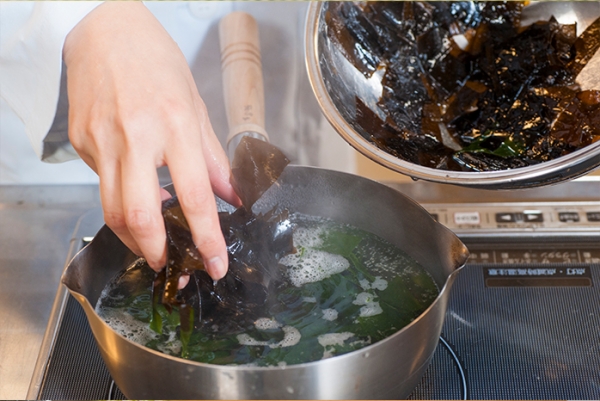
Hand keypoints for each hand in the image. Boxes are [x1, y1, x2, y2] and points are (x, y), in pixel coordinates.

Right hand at [63, 2, 239, 279]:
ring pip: (111, 210)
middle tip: (170, 263)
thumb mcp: (195, 106)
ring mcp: (102, 141)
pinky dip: (119, 201)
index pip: (195, 196)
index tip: (216, 264)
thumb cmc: (156, 63)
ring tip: (153, 242)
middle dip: (156, 252)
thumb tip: (231, 197)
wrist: (105, 30)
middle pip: (140, 215)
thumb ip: (213, 158)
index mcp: (175, 126)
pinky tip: (135, 194)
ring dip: (133, 238)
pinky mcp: (81, 142)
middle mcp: (136, 137)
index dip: (207, 239)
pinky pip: (100, 185)